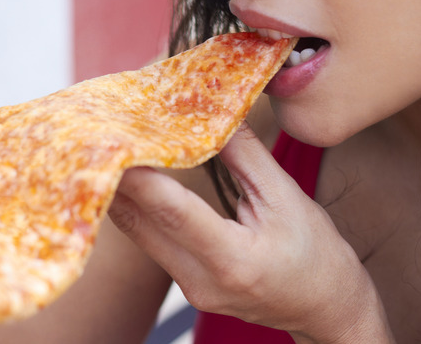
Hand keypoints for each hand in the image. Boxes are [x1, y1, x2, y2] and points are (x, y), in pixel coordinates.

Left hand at [108, 123, 393, 342]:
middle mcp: (202, 281)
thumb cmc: (316, 255)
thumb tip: (213, 112)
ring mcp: (189, 289)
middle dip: (115, 179)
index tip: (114, 145)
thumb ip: (246, 156)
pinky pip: (148, 241)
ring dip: (120, 192)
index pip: (174, 213)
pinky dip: (137, 208)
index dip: (140, 178)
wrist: (325, 308)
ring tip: (106, 150)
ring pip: (138, 233)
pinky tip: (128, 179)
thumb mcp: (288, 199)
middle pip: (142, 225)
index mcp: (235, 260)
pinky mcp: (183, 286)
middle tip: (95, 138)